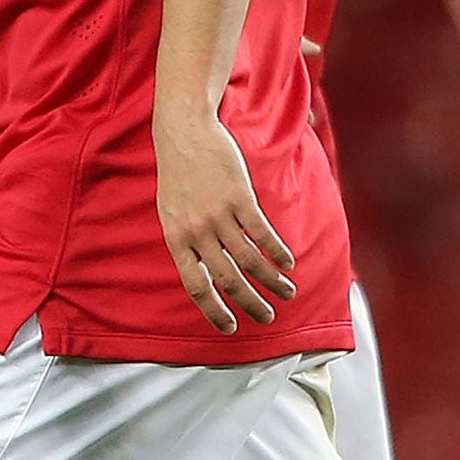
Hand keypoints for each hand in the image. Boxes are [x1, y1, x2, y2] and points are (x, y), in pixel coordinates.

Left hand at [154, 110, 297, 332]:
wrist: (183, 131)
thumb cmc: (177, 173)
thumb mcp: (170, 212)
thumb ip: (186, 241)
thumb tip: (203, 271)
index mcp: (176, 238)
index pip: (196, 285)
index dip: (214, 311)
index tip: (231, 328)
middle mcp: (197, 231)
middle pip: (228, 279)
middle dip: (251, 304)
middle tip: (268, 317)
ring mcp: (218, 214)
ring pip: (250, 261)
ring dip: (272, 282)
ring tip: (287, 292)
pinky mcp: (239, 197)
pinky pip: (262, 233)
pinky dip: (278, 252)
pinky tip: (288, 263)